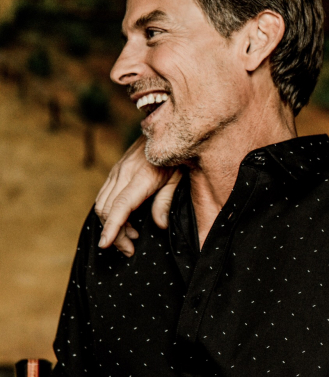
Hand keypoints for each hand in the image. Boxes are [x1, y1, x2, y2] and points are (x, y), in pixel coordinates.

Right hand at [94, 136, 179, 255]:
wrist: (167, 127)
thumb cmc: (177, 154)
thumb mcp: (179, 178)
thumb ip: (166, 201)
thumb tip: (158, 225)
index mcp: (142, 177)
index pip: (121, 206)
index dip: (112, 227)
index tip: (105, 245)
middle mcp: (124, 173)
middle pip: (107, 209)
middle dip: (114, 233)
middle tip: (130, 249)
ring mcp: (117, 171)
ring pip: (102, 203)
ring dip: (111, 224)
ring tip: (130, 237)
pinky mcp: (115, 170)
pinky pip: (105, 195)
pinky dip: (110, 213)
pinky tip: (127, 221)